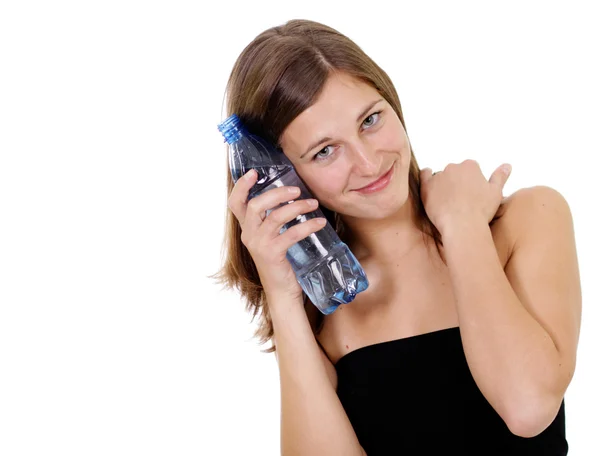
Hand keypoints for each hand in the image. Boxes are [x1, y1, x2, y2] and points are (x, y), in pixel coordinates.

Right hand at [228, 169, 326, 302]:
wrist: (283, 291)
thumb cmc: (281, 261)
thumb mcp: (272, 237)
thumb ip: (274, 219)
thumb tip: (293, 194)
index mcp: (247, 228)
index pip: (235, 203)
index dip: (241, 186)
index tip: (254, 172)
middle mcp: (249, 235)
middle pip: (256, 205)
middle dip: (277, 193)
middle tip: (296, 190)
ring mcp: (259, 245)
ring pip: (274, 217)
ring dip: (296, 207)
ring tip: (313, 204)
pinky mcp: (272, 254)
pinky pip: (291, 234)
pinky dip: (307, 225)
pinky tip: (320, 223)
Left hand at [419, 159, 511, 233]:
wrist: (462, 225)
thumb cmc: (481, 210)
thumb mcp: (496, 192)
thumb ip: (500, 176)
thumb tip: (507, 165)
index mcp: (470, 165)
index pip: (470, 169)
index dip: (471, 182)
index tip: (471, 194)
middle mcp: (454, 166)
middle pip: (454, 172)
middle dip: (457, 182)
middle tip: (460, 200)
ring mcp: (439, 176)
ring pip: (441, 177)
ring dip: (443, 184)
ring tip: (447, 201)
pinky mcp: (427, 186)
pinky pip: (424, 175)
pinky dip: (426, 175)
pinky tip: (427, 177)